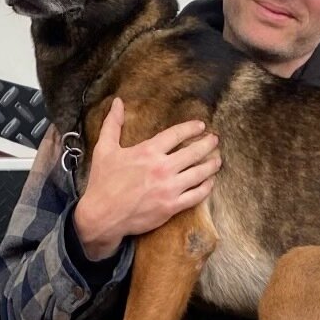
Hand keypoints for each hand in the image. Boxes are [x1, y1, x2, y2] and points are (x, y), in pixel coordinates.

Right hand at [73, 98, 221, 259]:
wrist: (102, 216)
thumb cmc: (103, 182)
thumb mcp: (104, 149)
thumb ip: (113, 124)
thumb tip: (118, 102)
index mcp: (148, 152)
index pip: (176, 134)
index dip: (191, 128)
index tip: (201, 125)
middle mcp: (162, 168)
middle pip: (193, 152)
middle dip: (207, 144)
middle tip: (214, 140)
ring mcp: (169, 188)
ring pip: (199, 174)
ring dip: (211, 165)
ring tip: (217, 160)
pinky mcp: (171, 207)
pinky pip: (196, 196)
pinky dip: (206, 188)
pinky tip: (209, 183)